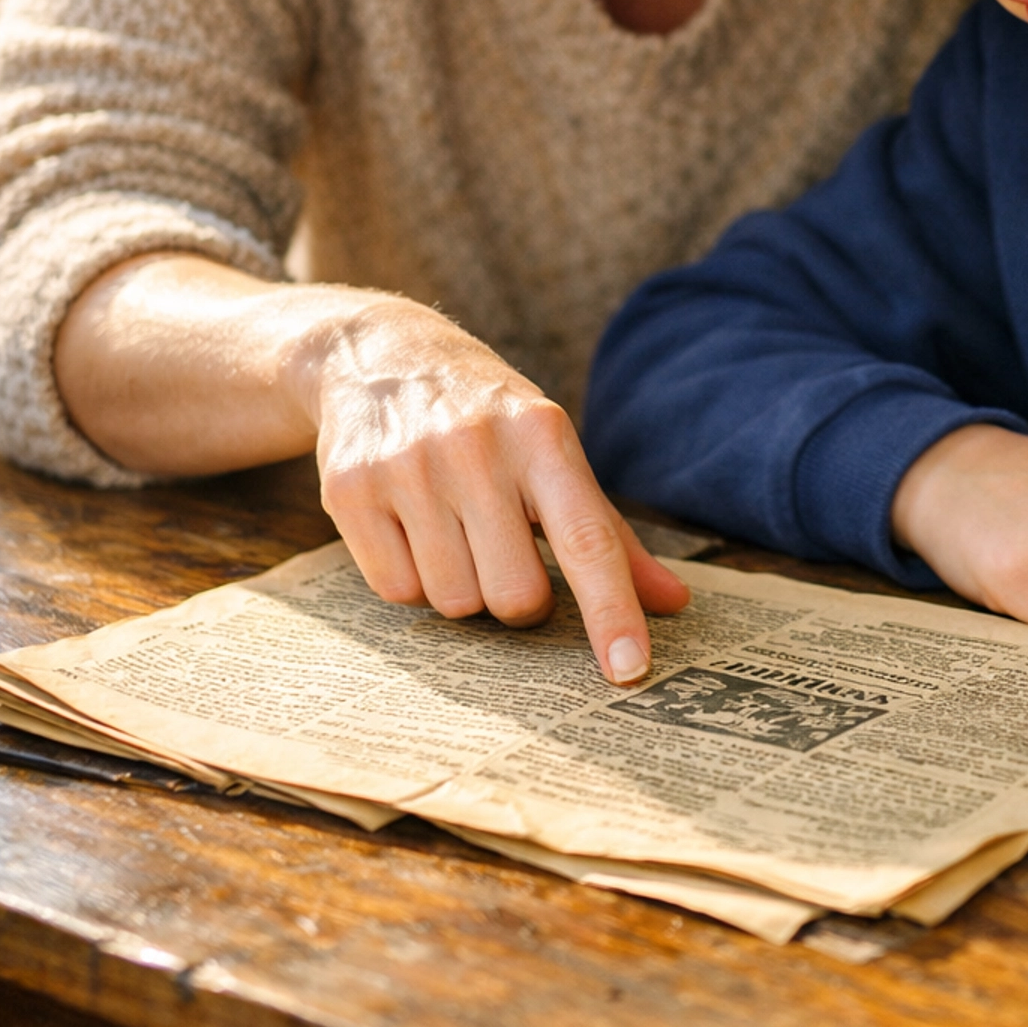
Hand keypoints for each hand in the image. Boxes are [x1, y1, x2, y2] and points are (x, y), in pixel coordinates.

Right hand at [299, 297, 688, 682]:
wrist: (380, 356)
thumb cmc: (488, 418)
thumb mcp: (552, 453)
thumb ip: (609, 533)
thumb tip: (675, 602)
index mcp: (541, 437)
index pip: (587, 540)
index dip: (612, 611)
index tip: (630, 670)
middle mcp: (475, 448)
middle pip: (515, 596)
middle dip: (518, 597)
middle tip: (506, 551)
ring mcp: (409, 469)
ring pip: (454, 603)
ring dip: (463, 587)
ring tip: (454, 530)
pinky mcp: (352, 491)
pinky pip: (398, 592)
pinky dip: (412, 580)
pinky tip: (411, 528)